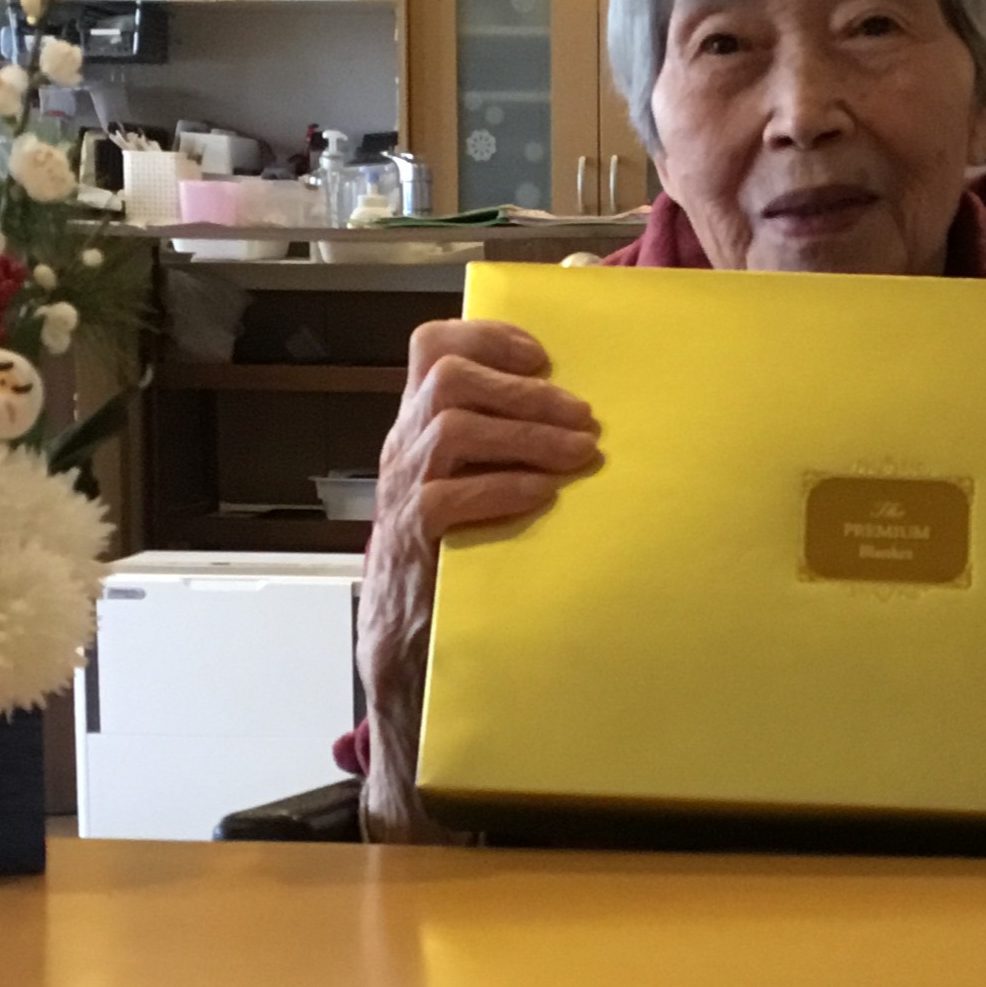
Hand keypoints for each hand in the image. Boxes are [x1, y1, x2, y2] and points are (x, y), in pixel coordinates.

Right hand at [358, 319, 599, 840]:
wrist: (406, 651)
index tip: (543, 354)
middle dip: (523, 389)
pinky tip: (543, 496)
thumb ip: (500, 445)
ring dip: (526, 434)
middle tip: (583, 416)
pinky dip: (501, 487)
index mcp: (417, 428)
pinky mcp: (413, 543)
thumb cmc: (455, 560)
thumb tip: (578, 410)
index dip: (486, 335)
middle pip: (447, 379)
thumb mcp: (468, 487)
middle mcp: (403, 451)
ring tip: (580, 453)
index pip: (431, 347)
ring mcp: (402, 495)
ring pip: (452, 429)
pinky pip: (446, 496)